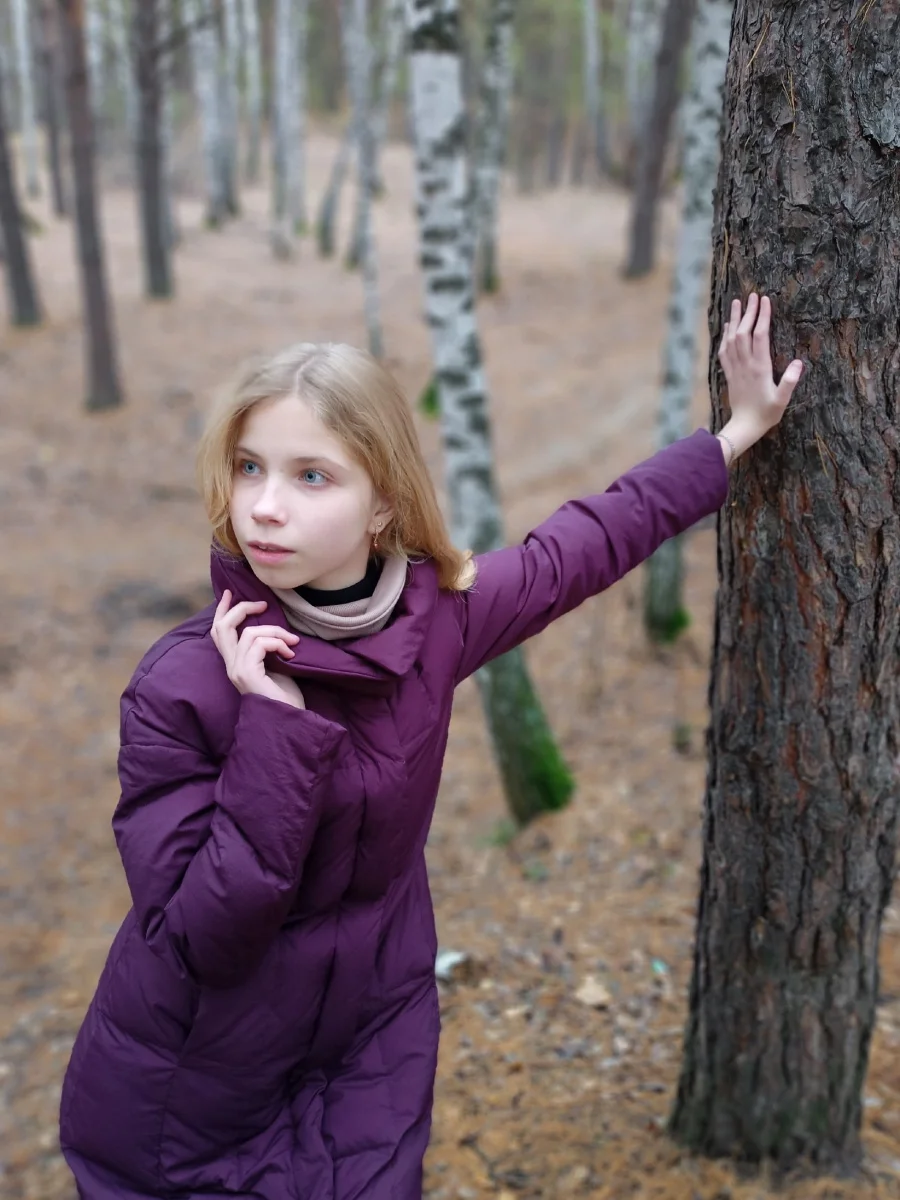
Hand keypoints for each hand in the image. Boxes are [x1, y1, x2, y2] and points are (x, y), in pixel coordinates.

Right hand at [210, 590, 305, 709]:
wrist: (290, 719)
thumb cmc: (286, 696)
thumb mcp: (275, 665)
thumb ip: (266, 648)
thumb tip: (271, 624)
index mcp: (235, 664)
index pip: (219, 633)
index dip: (222, 611)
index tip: (229, 593)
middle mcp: (231, 666)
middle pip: (223, 627)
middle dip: (241, 609)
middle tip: (263, 604)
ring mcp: (237, 670)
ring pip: (249, 633)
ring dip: (275, 631)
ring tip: (292, 642)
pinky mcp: (247, 673)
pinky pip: (260, 644)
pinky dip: (278, 643)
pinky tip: (290, 653)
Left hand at [717, 293, 803, 464]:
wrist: (744, 427)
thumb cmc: (766, 414)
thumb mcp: (782, 400)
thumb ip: (790, 382)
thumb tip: (798, 363)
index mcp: (760, 368)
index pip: (760, 336)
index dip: (762, 316)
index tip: (764, 300)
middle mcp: (745, 365)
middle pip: (744, 332)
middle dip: (748, 312)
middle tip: (752, 294)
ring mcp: (735, 368)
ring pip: (732, 339)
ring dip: (734, 319)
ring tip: (736, 302)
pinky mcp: (729, 374)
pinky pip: (724, 351)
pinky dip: (725, 336)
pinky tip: (727, 327)